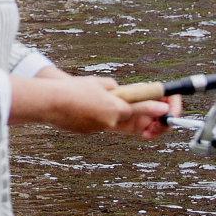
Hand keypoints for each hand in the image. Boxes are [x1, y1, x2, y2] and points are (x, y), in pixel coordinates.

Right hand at [11, 73, 172, 139]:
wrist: (49, 103)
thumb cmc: (71, 90)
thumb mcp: (98, 83)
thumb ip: (113, 89)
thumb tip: (119, 92)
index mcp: (114, 109)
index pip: (141, 109)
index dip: (156, 108)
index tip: (167, 107)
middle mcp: (110, 123)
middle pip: (135, 124)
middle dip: (147, 120)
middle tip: (154, 114)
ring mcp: (99, 129)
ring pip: (119, 123)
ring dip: (125, 117)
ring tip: (118, 106)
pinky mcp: (89, 131)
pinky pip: (103, 124)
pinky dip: (103, 116)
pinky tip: (91, 107)